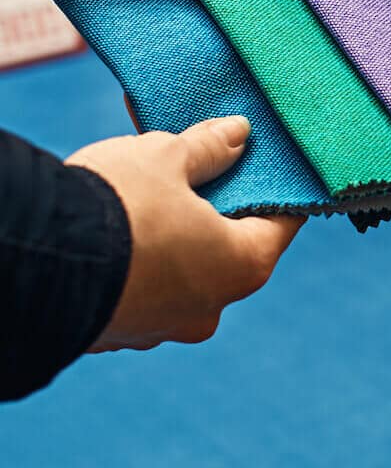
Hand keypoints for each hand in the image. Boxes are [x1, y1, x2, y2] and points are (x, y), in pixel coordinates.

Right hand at [66, 116, 303, 351]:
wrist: (32, 263)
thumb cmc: (117, 207)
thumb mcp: (167, 157)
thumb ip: (210, 147)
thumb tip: (238, 133)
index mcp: (243, 266)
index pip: (281, 222)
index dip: (275, 187)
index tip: (264, 163)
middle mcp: (210, 308)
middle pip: (229, 249)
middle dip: (215, 209)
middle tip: (199, 169)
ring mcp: (161, 327)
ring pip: (181, 272)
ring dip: (171, 236)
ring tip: (148, 193)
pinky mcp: (116, 333)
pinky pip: (139, 289)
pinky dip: (136, 260)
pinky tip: (117, 228)